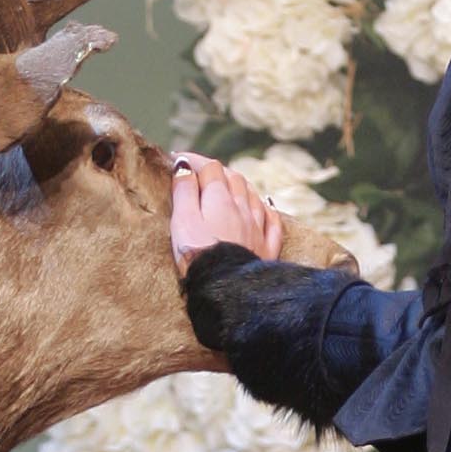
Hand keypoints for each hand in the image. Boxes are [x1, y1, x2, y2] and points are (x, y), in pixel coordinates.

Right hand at [170, 152, 285, 272]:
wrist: (227, 290)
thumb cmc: (199, 255)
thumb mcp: (182, 221)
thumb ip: (183, 192)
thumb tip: (183, 166)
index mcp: (220, 199)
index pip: (210, 168)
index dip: (193, 160)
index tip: (178, 160)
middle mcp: (243, 208)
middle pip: (234, 178)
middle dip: (217, 171)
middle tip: (201, 173)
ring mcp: (258, 228)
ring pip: (253, 196)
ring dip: (240, 186)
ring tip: (228, 186)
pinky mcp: (268, 249)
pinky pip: (272, 222)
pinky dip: (266, 210)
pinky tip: (264, 208)